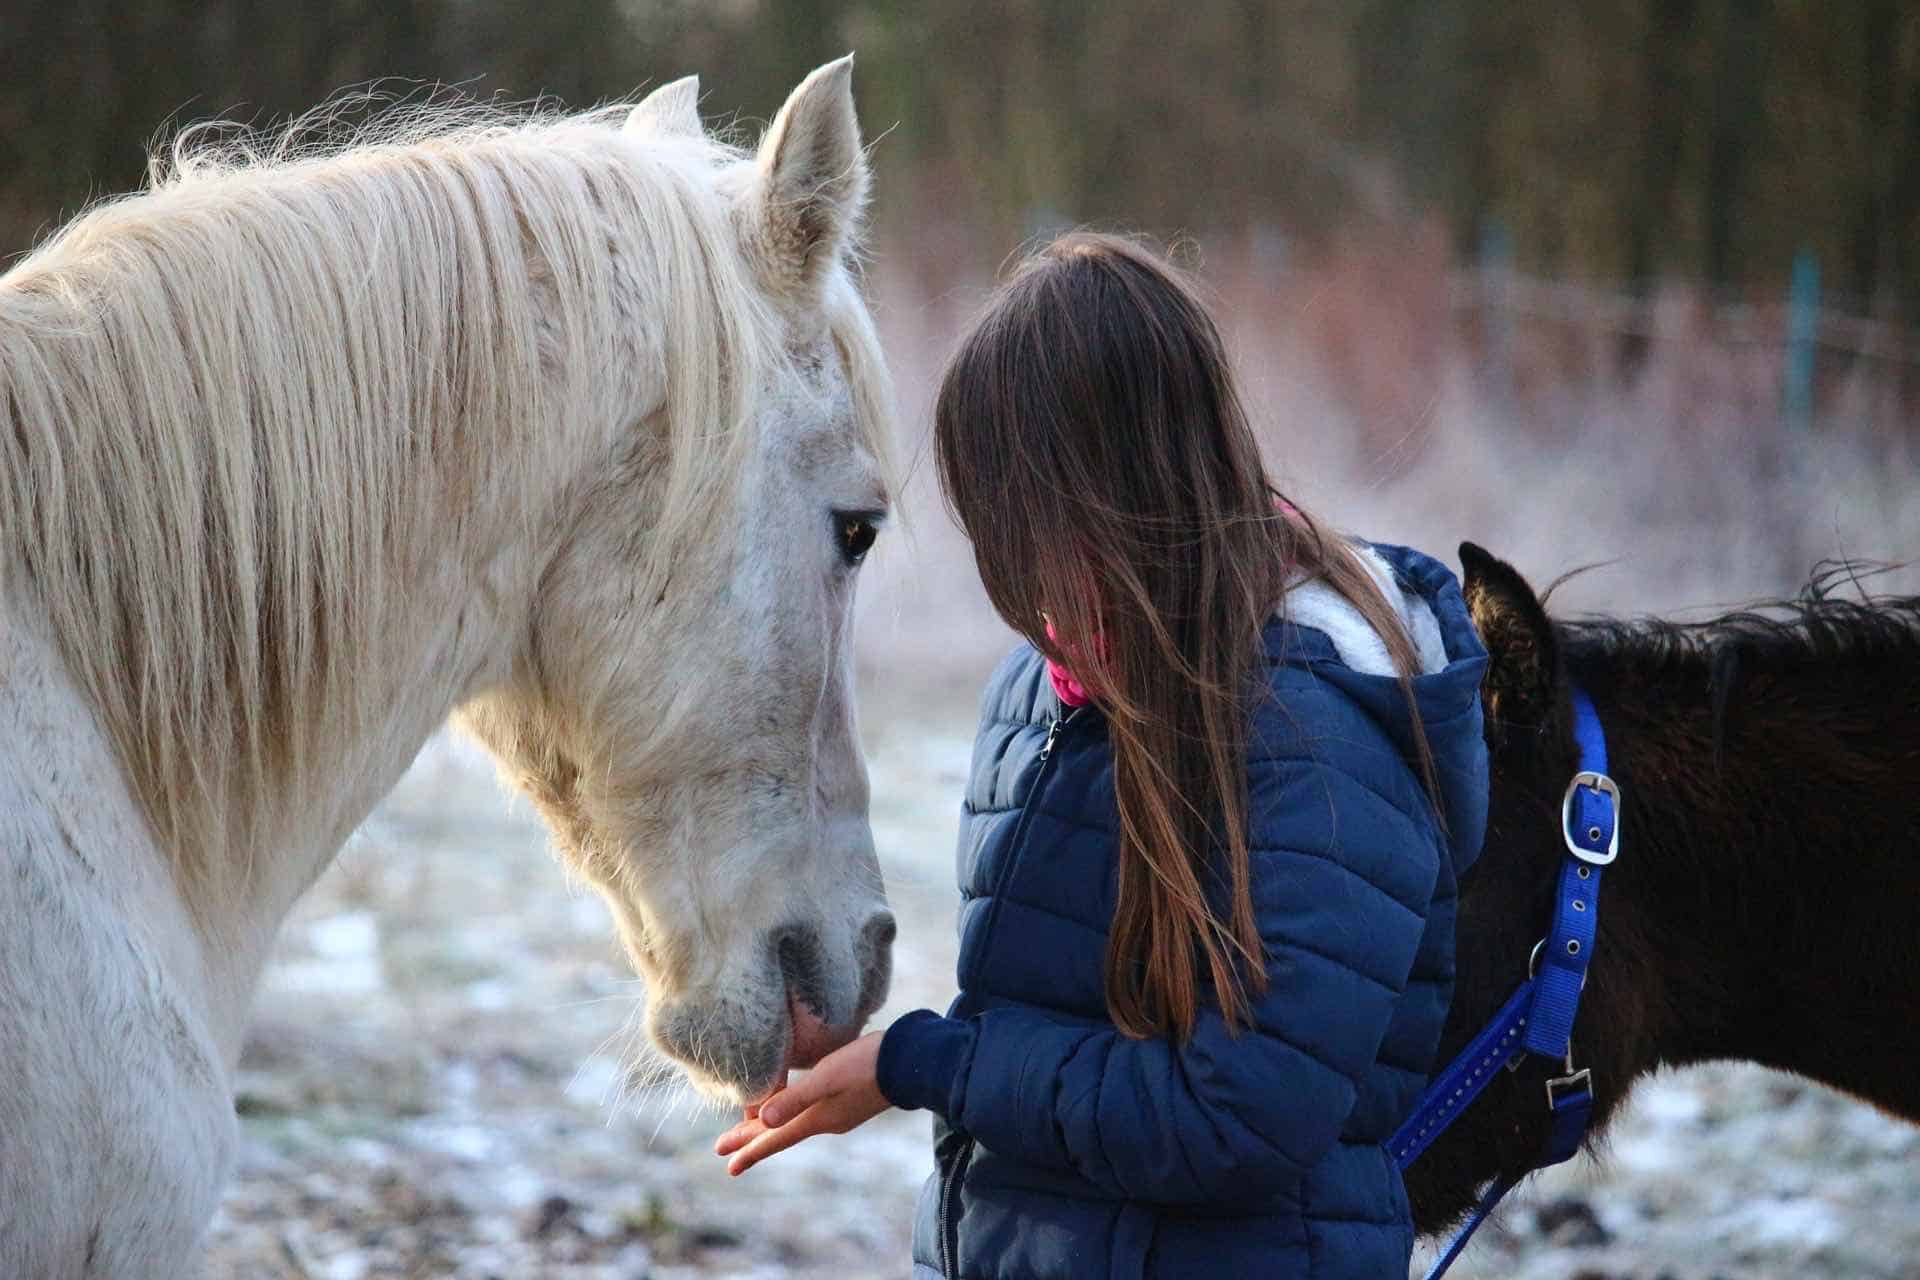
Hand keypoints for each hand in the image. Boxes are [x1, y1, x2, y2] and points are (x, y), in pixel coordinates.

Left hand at [713, 1030, 889, 1174]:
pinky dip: (791, 1113)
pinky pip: (810, 1114)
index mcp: (817, 1118)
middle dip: (752, 1139)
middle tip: (724, 1148)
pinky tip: (793, 1103)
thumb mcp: (826, 1078)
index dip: (749, 1149)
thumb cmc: (866, 1065)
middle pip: (781, 1133)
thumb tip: (765, 1119)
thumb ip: (796, 1098)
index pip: (775, 1139)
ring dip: (770, 1126)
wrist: (911, 1062)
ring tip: (750, 1127)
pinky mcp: (850, 1103)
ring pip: (795, 1123)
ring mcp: (839, 1114)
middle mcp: (826, 1122)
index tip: (727, 1165)